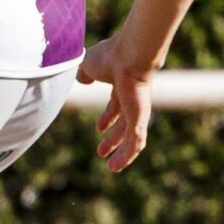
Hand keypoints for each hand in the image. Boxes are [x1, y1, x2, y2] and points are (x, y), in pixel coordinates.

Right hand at [76, 34, 156, 172]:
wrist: (129, 56)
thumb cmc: (109, 56)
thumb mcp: (88, 65)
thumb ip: (85, 73)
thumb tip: (83, 79)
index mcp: (122, 87)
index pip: (116, 107)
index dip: (107, 118)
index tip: (98, 129)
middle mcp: (132, 101)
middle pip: (124, 125)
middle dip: (114, 139)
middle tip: (102, 151)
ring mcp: (138, 111)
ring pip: (132, 138)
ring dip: (122, 153)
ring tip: (112, 167)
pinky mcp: (140, 119)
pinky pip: (136, 142)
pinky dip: (127, 155)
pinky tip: (117, 166)